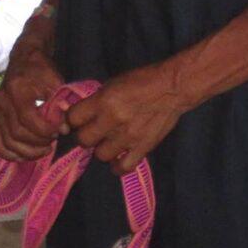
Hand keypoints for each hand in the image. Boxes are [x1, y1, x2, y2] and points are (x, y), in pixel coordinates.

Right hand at [0, 41, 66, 160]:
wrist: (23, 58)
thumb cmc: (42, 68)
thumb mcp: (55, 79)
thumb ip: (59, 102)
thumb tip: (64, 127)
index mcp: (17, 90)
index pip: (28, 118)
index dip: (44, 130)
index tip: (59, 131)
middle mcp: (2, 102)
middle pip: (16, 133)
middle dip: (37, 142)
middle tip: (53, 143)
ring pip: (6, 141)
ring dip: (26, 151)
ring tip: (43, 151)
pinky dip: (9, 153)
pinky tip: (24, 156)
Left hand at [67, 62, 191, 174]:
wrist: (174, 86)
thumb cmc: (144, 80)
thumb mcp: (115, 82)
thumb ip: (96, 100)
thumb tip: (78, 115)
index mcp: (104, 101)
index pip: (72, 118)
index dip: (73, 120)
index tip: (80, 120)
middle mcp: (112, 120)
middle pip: (83, 140)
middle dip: (88, 135)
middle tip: (97, 131)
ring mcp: (128, 136)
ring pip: (100, 155)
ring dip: (104, 149)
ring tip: (112, 142)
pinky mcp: (143, 147)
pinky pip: (123, 167)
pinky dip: (118, 166)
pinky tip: (120, 158)